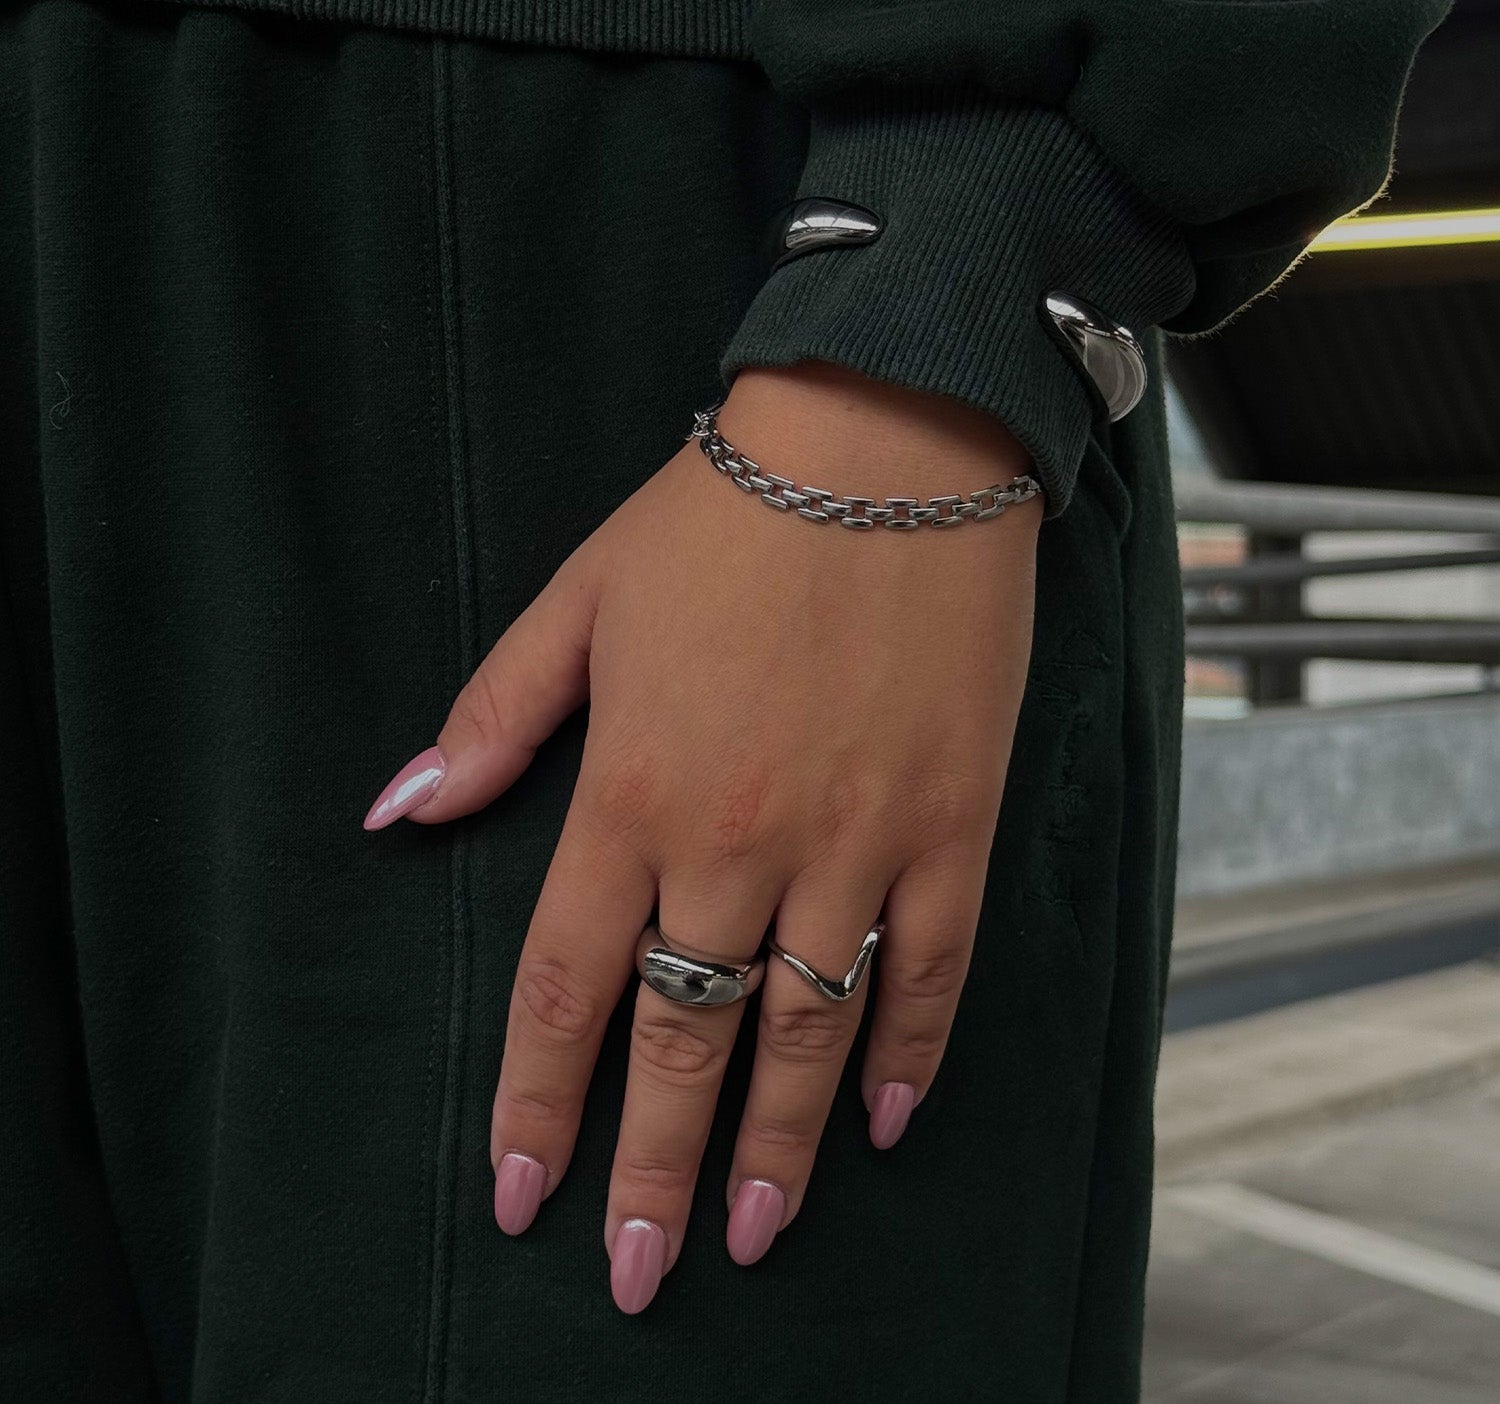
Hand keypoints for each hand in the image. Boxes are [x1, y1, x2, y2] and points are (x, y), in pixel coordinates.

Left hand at [362, 360, 1041, 1312]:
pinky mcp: (952, 821)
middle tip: (635, 1271)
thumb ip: (492, 717)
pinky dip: (909, 1053)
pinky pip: (931, 967)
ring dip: (781, 1146)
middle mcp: (741, 839)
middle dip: (652, 1166)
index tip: (523, 1199)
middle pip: (684, 1037)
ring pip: (809, 1030)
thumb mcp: (581, 598)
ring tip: (755, 1235)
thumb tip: (404, 812)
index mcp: (634, 789)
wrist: (888, 444)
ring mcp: (859, 840)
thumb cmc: (723, 516)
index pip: (570, 985)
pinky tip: (886, 1122)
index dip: (541, 1104)